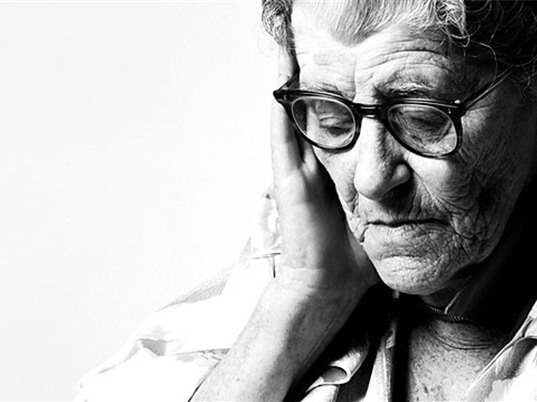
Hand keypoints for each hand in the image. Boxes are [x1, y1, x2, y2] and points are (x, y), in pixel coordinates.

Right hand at [271, 49, 377, 298]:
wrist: (330, 281)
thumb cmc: (354, 251)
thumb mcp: (380, 209)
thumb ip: (390, 189)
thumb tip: (419, 173)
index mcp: (334, 167)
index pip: (335, 120)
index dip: (340, 93)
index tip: (349, 67)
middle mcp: (313, 160)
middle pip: (310, 109)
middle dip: (314, 76)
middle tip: (317, 42)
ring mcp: (297, 165)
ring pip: (293, 111)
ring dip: (292, 78)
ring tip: (290, 41)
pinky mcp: (286, 174)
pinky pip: (282, 129)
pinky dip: (282, 100)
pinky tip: (283, 70)